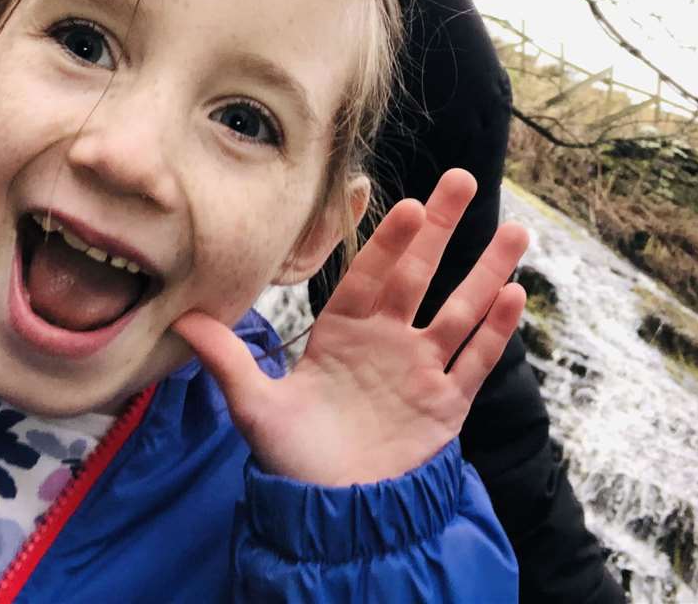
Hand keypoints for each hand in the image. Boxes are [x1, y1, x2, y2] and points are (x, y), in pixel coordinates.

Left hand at [173, 168, 527, 486]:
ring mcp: (420, 371)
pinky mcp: (445, 406)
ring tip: (515, 231)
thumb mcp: (255, 406)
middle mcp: (387, 342)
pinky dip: (496, 331)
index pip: (369, 274)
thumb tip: (182, 319)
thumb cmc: (292, 458)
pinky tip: (514, 295)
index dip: (389, 240)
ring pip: (460, 311)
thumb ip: (228, 360)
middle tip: (461, 180)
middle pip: (419, 275)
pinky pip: (475, 362)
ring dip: (486, 271)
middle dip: (442, 229)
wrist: (333, 516)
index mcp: (343, 333)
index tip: (409, 204)